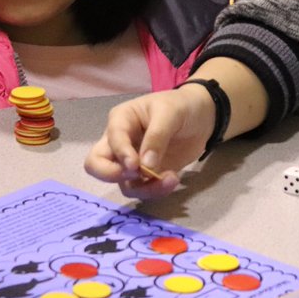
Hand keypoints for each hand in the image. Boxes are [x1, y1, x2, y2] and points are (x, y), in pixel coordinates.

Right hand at [84, 87, 215, 199]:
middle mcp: (120, 143)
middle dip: (110, 175)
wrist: (202, 118)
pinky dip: (156, 191)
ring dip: (144, 188)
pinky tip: (173, 179)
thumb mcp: (170, 113)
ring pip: (122, 183)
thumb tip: (145, 166)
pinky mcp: (146, 175)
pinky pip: (142, 190)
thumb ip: (156, 137)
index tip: (135, 166)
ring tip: (170, 180)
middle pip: (96, 164)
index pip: (111, 140)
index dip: (120, 154)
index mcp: (121, 121)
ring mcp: (132, 162)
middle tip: (135, 176)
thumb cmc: (181, 107)